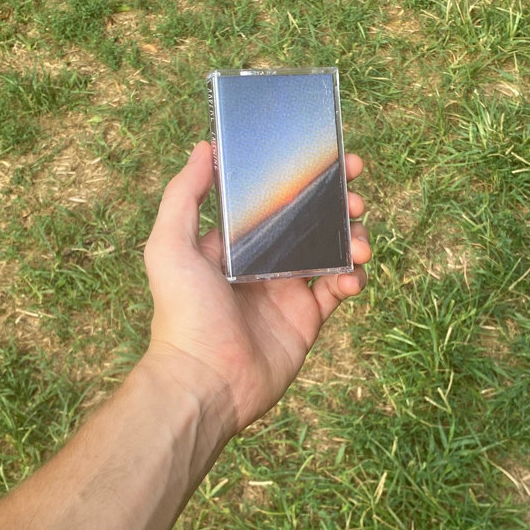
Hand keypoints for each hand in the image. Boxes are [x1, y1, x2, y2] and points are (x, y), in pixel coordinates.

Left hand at [142, 141, 369, 452]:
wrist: (206, 382)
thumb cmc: (182, 314)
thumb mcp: (169, 246)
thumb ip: (184, 195)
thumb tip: (204, 147)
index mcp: (233, 242)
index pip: (272, 199)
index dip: (300, 178)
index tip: (330, 160)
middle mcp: (262, 262)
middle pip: (309, 221)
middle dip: (337, 203)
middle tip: (356, 195)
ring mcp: (286, 290)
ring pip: (331, 251)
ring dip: (353, 238)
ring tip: (361, 241)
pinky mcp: (306, 320)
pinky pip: (338, 289)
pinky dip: (353, 277)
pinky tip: (352, 276)